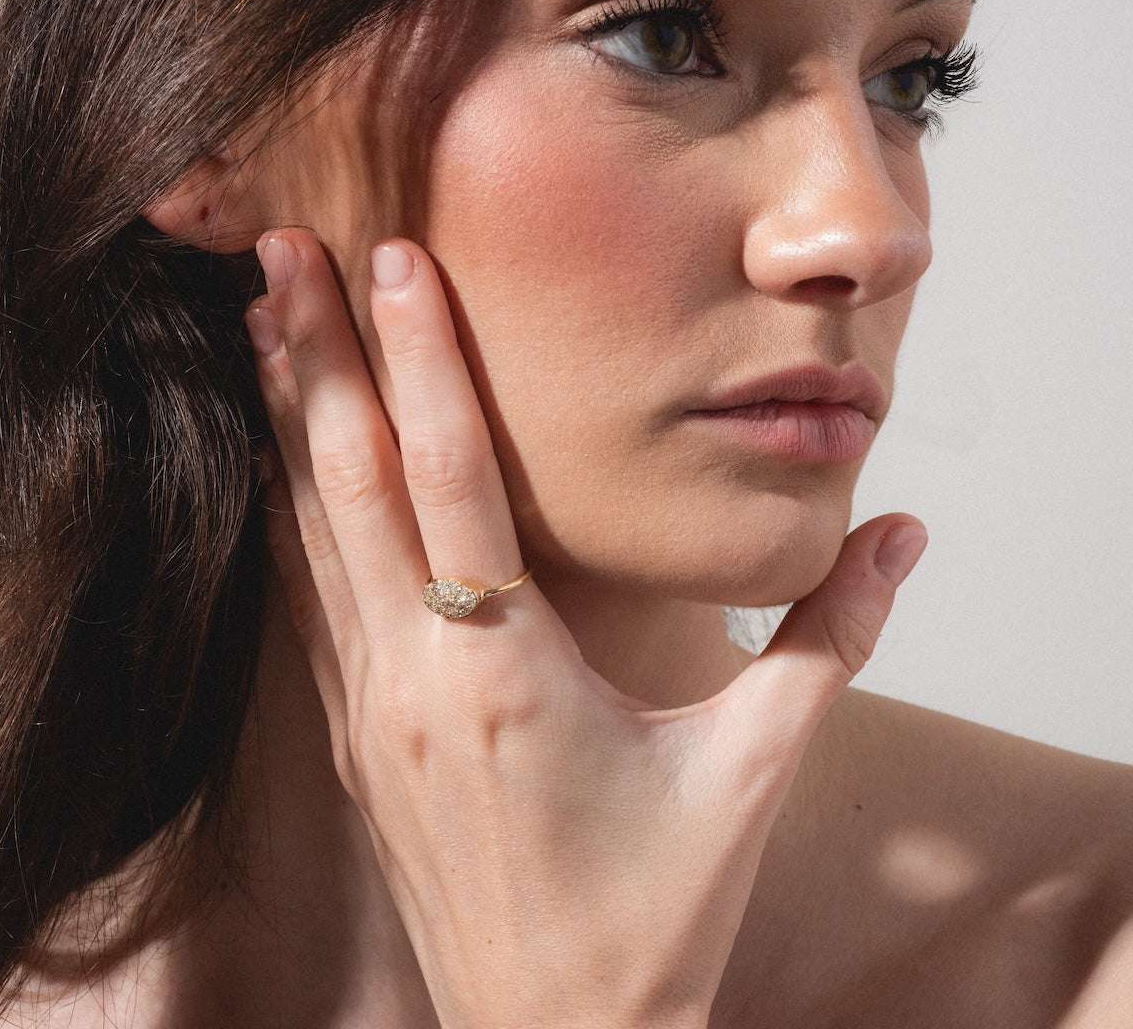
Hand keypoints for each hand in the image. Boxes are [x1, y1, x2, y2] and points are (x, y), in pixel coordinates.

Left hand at [246, 229, 925, 1028]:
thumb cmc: (653, 914)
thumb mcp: (755, 770)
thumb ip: (832, 639)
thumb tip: (902, 532)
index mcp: (505, 673)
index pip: (449, 476)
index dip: (417, 358)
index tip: (389, 259)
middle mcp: (412, 679)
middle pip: (349, 484)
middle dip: (314, 356)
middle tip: (278, 246)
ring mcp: (366, 711)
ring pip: (307, 535)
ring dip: (284, 421)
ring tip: (259, 322)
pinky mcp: (352, 739)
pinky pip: (305, 597)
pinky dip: (287, 510)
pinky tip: (277, 457)